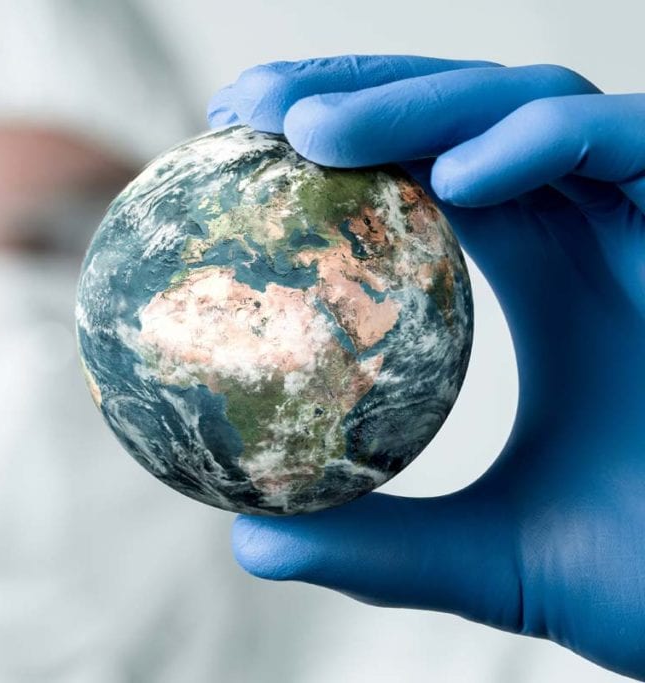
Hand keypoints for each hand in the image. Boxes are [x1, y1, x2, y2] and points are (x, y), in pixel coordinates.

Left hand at [208, 55, 644, 679]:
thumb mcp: (496, 557)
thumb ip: (381, 544)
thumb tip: (249, 542)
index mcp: (537, 275)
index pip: (417, 173)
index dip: (331, 149)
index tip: (228, 151)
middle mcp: (588, 228)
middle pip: (457, 115)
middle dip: (353, 94)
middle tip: (241, 106)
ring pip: (528, 106)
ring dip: (418, 103)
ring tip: (308, 131)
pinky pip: (630, 142)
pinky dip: (542, 142)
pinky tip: (454, 174)